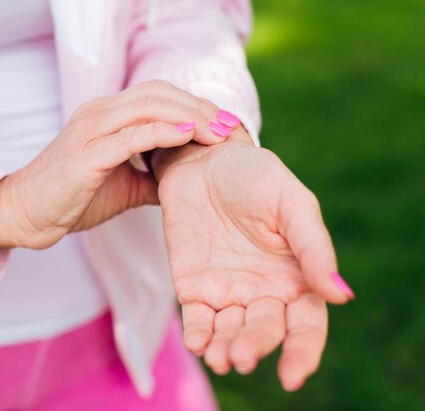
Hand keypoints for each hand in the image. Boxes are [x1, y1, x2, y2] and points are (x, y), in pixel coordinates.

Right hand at [0, 80, 228, 248]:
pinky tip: (188, 136)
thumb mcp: (122, 184)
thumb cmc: (71, 197)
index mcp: (106, 115)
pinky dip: (163, 132)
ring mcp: (91, 130)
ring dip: (190, 115)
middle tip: (232, 127)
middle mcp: (99, 113)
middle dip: (201, 106)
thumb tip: (189, 181)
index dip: (195, 105)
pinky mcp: (86, 155)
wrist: (25, 213)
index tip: (226, 125)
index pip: (159, 95)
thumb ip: (154, 176)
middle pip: (160, 93)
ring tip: (220, 132)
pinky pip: (130, 136)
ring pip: (149, 106)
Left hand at [155, 129, 353, 390]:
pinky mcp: (193, 286)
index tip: (292, 376)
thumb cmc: (253, 177)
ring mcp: (226, 291)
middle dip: (254, 347)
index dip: (302, 352)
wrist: (201, 159)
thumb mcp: (291, 203)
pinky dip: (197, 335)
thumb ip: (314, 247)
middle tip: (242, 358)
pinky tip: (198, 343)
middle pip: (264, 331)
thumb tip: (341, 295)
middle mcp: (262, 291)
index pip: (306, 325)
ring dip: (225, 350)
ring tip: (220, 359)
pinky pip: (196, 319)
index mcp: (295, 276)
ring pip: (229, 332)